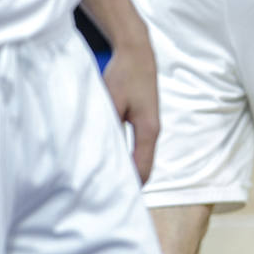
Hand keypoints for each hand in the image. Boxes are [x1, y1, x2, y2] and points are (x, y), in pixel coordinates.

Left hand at [102, 33, 159, 182]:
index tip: (116, 198)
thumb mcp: (111, 101)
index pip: (143, 169)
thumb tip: (100, 152)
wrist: (137, 54)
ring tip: (109, 180)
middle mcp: (152, 133)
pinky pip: (136, 147)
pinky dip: (127, 157)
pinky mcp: (143, 122)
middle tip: (109, 195)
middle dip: (129, 182)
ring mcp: (149, 128)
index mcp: (148, 131)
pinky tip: (111, 159)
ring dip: (128, 170)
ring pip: (140, 158)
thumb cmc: (125, 75)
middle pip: (143, 167)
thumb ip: (108, 127)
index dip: (132, 186)